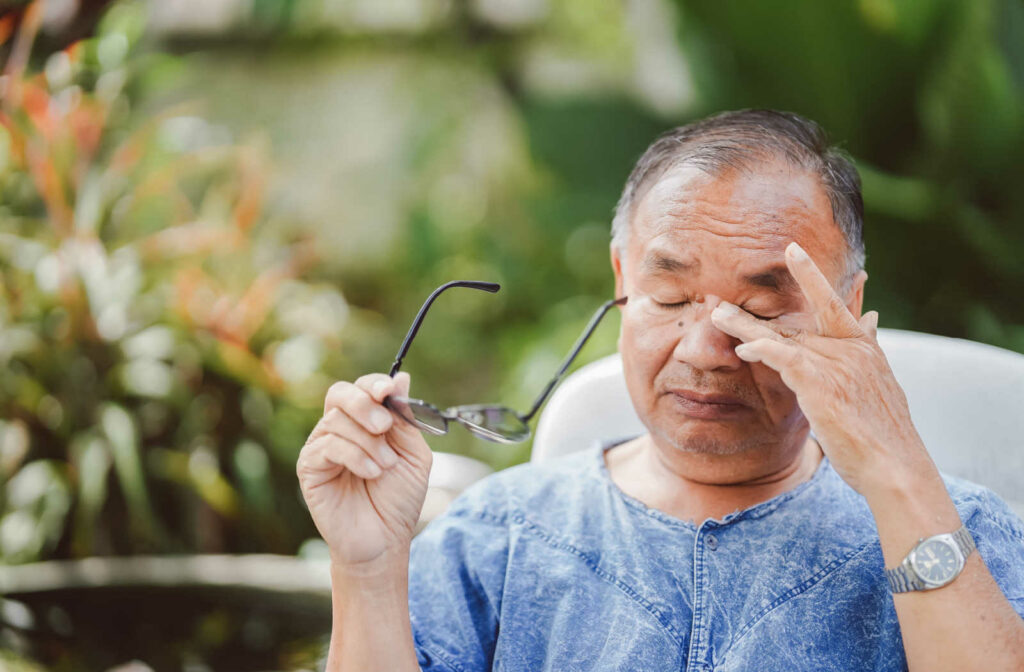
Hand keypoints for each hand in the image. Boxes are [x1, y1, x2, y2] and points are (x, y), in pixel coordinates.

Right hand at [296, 372, 431, 569]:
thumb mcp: (413, 453)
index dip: (374, 383)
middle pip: (340, 393)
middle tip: (384, 427)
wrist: (385, 539)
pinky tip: (371, 473)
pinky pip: (327, 445)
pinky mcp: (309, 467)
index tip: (389, 390)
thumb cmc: (399, 499)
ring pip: (337, 420)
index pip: (362, 387)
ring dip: (368, 442)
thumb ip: (405, 418)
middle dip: (364, 403)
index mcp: (365, 421)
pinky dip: (355, 456)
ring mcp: (322, 447)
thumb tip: (402, 377)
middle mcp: (340, 429)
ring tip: (385, 467)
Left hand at [709, 241, 932, 495]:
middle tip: (724, 303)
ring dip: (746, 327)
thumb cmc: (885, 435)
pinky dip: (762, 349)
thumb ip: (868, 348)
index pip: (834, 302)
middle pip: (795, 321)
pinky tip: (742, 349)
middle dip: (754, 315)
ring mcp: (837, 364)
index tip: (792, 250)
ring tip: (718, 315)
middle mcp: (850, 349)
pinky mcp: (821, 383)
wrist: (898, 469)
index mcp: (864, 347)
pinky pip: (783, 357)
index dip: (811, 276)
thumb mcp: (880, 384)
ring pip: (782, 336)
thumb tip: (872, 316)